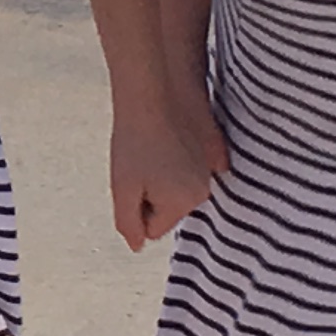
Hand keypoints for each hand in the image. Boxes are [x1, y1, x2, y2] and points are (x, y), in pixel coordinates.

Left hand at [110, 100, 225, 249]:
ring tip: (151, 148)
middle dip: (152, 194)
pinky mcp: (214, 147)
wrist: (155, 90)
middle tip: (139, 163)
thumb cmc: (134, 140)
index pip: (154, 229)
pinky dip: (183, 158)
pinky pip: (194, 165)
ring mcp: (212, 169)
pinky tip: (173, 140)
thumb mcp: (121, 188)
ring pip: (180, 188)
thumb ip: (128, 223)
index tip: (131, 180)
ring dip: (164, 175)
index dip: (136, 208)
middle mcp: (204, 192)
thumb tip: (137, 245)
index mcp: (182, 204)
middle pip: (168, 209)